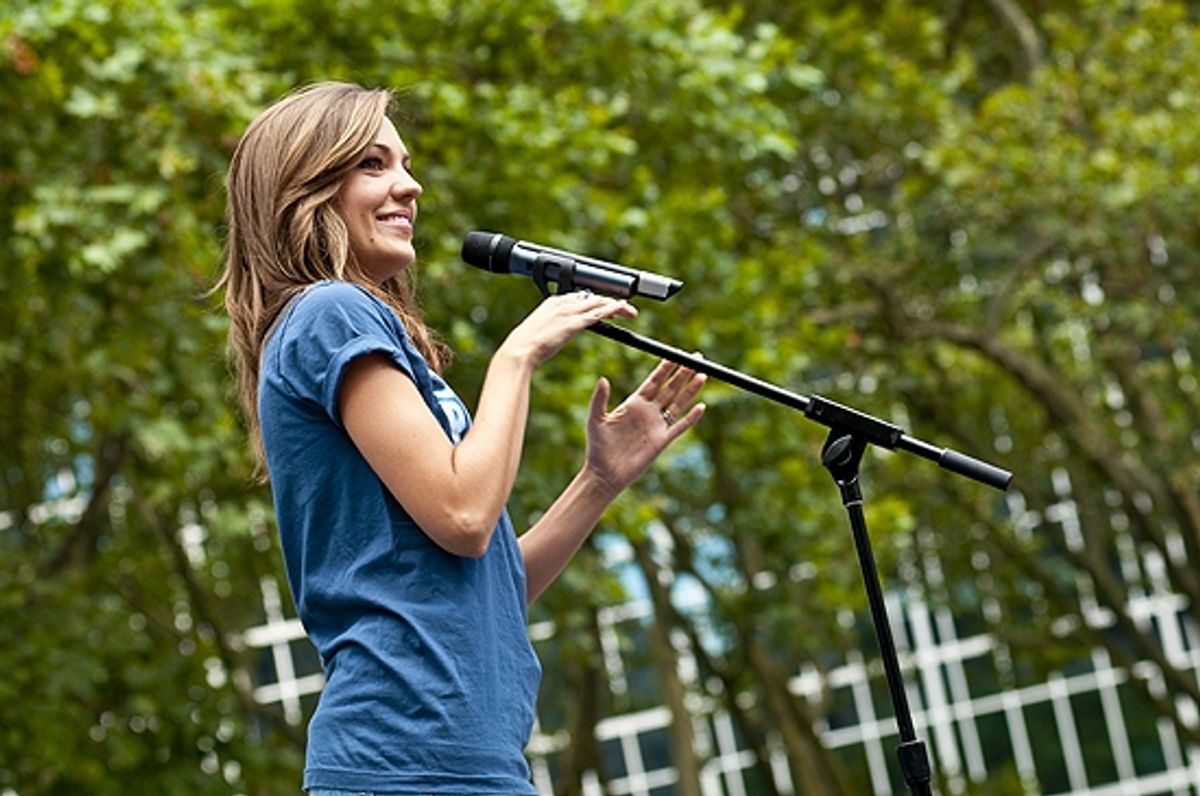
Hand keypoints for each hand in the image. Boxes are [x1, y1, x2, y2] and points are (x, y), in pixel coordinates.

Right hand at [498, 291, 636, 367]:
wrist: (520, 351)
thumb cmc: (525, 346)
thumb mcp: (540, 332)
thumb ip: (552, 329)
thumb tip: (557, 334)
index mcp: (552, 302)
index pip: (579, 296)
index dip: (594, 301)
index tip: (604, 307)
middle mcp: (562, 303)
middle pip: (592, 296)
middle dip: (609, 301)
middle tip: (623, 309)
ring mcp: (569, 312)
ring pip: (599, 302)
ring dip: (617, 306)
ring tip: (630, 311)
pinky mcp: (574, 323)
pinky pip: (598, 313)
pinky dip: (613, 310)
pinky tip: (623, 311)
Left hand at [584, 360, 705, 495]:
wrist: (605, 473)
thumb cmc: (597, 447)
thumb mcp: (596, 420)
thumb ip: (600, 399)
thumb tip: (602, 379)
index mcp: (634, 403)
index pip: (654, 381)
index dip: (665, 367)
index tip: (675, 353)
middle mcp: (648, 412)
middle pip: (670, 388)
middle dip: (683, 372)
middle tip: (695, 357)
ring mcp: (656, 425)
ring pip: (678, 403)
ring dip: (690, 390)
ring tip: (702, 374)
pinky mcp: (662, 441)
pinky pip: (680, 426)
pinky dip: (691, 417)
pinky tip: (701, 407)